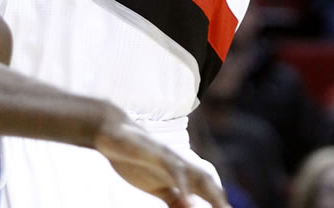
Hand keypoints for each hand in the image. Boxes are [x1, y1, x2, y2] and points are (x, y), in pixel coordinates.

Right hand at [96, 113, 231, 207]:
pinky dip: (183, 185)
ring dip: (211, 192)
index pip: (205, 189)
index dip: (218, 201)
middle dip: (219, 199)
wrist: (112, 133)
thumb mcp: (155, 185)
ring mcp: (170, 157)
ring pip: (197, 174)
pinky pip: (175, 170)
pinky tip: (188, 201)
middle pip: (207, 182)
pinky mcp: (158, 154)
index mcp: (180, 173)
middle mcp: (180, 164)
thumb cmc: (133, 158)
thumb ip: (172, 198)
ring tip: (222, 207)